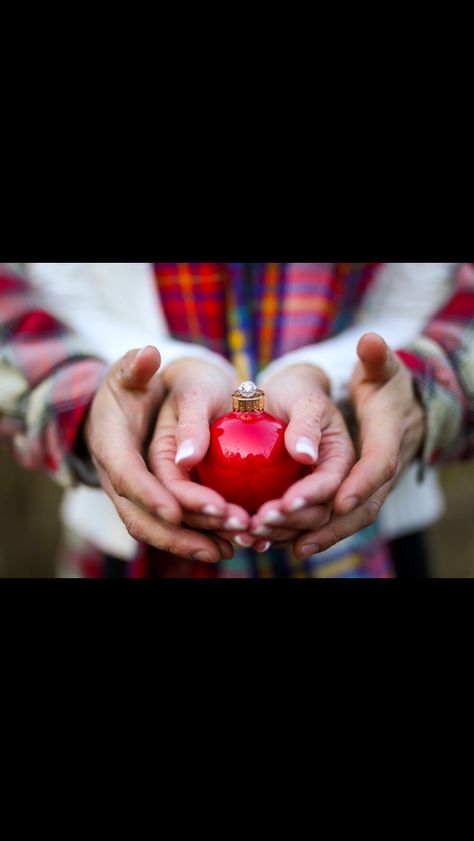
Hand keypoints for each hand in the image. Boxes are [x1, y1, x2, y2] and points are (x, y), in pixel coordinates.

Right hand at [84, 347, 233, 563]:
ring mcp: (132, 494)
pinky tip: (226, 545)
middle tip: (219, 536)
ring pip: (154, 529)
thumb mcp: (130, 371)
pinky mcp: (149, 502)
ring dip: (190, 542)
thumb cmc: (129, 386)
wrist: (118, 407)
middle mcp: (118, 478)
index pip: (127, 476)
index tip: (175, 511)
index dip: (149, 496)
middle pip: (140, 516)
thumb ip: (136, 366)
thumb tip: (148, 355)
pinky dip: (194, 538)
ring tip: (230, 547)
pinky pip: (168, 528)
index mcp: (111, 446)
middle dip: (178, 531)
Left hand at [249, 364, 356, 547]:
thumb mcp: (305, 398)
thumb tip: (304, 454)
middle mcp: (347, 479)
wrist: (291, 399)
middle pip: (339, 512)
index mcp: (352, 452)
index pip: (349, 478)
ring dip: (288, 533)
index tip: (290, 501)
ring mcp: (332, 495)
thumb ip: (308, 422)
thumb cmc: (300, 392)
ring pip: (322, 525)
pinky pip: (305, 528)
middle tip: (263, 519)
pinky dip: (281, 535)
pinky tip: (257, 540)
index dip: (322, 493)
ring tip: (255, 533)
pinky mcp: (314, 504)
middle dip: (301, 520)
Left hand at [293, 333, 425, 559]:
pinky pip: (339, 519)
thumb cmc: (386, 385)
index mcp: (391, 436)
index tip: (337, 497)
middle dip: (330, 521)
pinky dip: (313, 532)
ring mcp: (373, 485)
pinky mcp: (358, 494)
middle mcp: (384, 468)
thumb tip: (370, 342)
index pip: (379, 464)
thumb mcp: (383, 367)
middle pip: (364, 504)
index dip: (361, 481)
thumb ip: (376, 357)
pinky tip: (282, 543)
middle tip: (293, 531)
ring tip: (281, 544)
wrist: (402, 407)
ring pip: (350, 518)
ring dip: (317, 533)